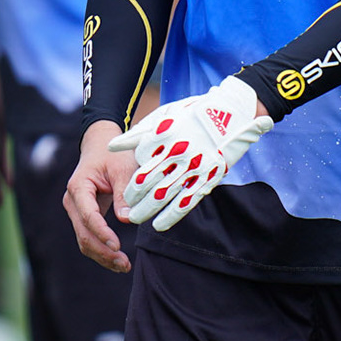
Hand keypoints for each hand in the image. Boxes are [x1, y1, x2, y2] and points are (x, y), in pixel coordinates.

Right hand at [64, 120, 136, 271]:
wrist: (101, 146)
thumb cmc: (113, 154)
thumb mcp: (122, 168)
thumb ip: (123, 193)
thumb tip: (126, 220)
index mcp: (79, 186)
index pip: (88, 215)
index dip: (102, 233)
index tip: (117, 246)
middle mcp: (73, 201)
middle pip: (83, 233)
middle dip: (103, 251)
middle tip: (124, 263)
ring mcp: (76, 210)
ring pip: (84, 240)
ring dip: (102, 256)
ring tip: (123, 266)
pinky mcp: (84, 216)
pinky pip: (90, 237)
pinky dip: (102, 250)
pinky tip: (117, 260)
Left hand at [111, 75, 272, 232]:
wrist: (229, 115)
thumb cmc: (190, 116)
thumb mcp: (162, 117)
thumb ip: (136, 135)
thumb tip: (111, 146)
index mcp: (163, 134)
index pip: (139, 160)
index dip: (132, 173)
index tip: (128, 184)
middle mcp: (176, 151)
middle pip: (146, 180)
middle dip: (133, 198)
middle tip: (126, 207)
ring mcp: (192, 166)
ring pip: (162, 194)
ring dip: (146, 210)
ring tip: (135, 218)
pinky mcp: (207, 178)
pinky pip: (185, 201)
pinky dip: (170, 216)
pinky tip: (158, 225)